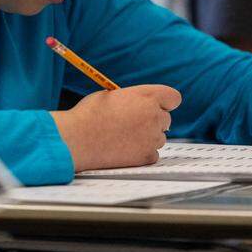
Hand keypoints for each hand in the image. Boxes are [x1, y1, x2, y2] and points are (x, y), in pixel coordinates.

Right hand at [50, 85, 180, 172]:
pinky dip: (142, 153)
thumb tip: (139, 105)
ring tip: (123, 137)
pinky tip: (124, 150)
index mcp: (146, 96)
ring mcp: (152, 137)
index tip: (157, 106)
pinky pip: (152, 154)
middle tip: (133, 124)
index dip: (165, 102)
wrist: (78, 138)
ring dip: (147, 137)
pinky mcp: (147, 156)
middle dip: (154, 121)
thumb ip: (132, 99)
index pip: (173, 98)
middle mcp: (154, 115)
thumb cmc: (89, 114)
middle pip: (167, 119)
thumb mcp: (112, 95)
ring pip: (159, 138)